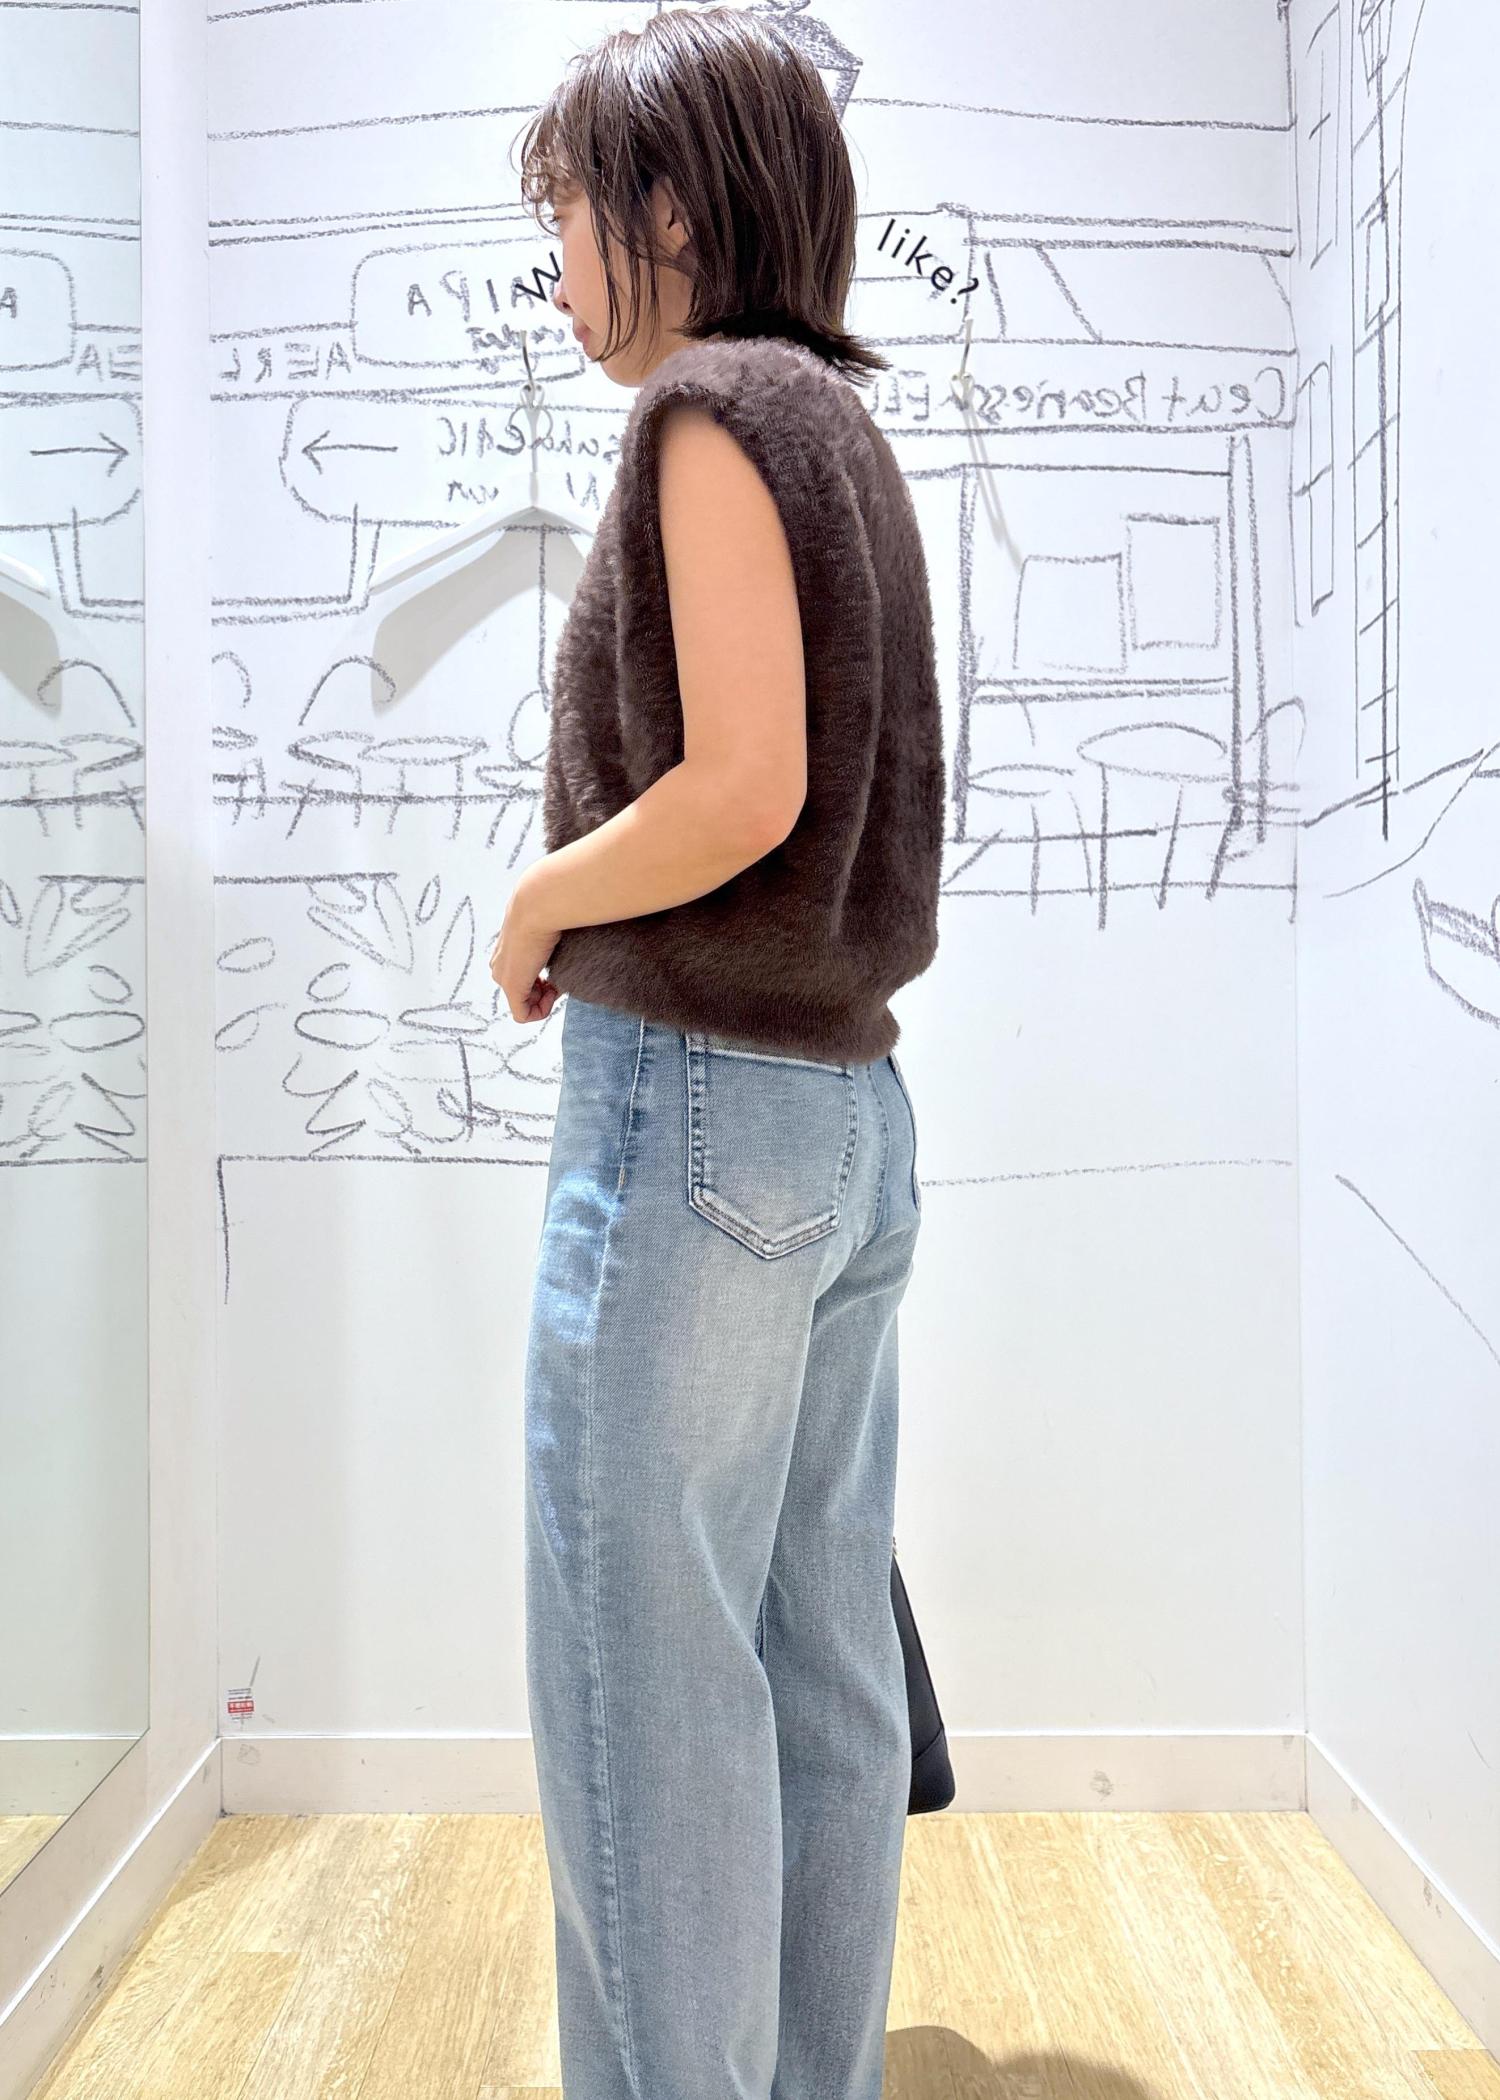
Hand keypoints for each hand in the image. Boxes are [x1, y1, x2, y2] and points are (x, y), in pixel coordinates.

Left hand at [490, 871, 561, 1024]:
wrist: (541, 903)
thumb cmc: (552, 910)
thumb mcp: (551, 926)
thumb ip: (552, 938)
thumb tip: (572, 943)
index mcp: (507, 951)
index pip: (524, 976)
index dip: (545, 980)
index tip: (559, 970)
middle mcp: (500, 965)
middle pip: (523, 993)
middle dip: (544, 991)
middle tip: (559, 978)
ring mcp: (503, 977)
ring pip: (523, 1003)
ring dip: (544, 999)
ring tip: (557, 982)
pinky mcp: (511, 986)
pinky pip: (523, 1015)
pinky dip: (541, 1011)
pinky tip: (553, 993)